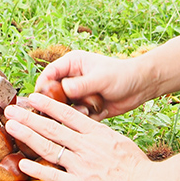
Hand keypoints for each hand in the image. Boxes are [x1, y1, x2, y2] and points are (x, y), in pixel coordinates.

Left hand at [4, 93, 151, 180]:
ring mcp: (81, 164)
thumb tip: (89, 132)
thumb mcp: (118, 142)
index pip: (67, 114)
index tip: (34, 96)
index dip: (47, 105)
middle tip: (11, 109)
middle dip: (29, 117)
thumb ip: (100, 138)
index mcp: (96, 133)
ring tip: (12, 127)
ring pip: (49, 147)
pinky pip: (54, 175)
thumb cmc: (137, 168)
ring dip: (27, 135)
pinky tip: (23, 163)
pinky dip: (36, 169)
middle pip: (52, 128)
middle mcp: (86, 146)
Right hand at [36, 50, 154, 118]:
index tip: (38, 99)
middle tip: (58, 112)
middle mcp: (72, 78)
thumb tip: (62, 89)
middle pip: (53, 92)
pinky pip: (78, 115)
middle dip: (56, 103)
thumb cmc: (122, 75)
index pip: (49, 74)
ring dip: (75, 111)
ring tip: (88, 110)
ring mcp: (79, 93)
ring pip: (65, 106)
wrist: (141, 87)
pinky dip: (86, 117)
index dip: (42, 86)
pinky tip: (100, 111)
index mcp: (72, 64)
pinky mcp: (86, 106)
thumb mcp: (100, 78)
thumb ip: (81, 84)